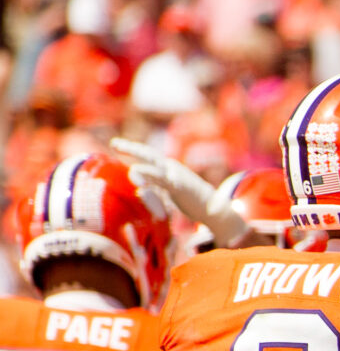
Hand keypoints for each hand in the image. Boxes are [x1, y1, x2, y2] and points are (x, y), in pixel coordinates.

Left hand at [110, 140, 247, 247]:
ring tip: (121, 153)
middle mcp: (171, 167)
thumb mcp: (171, 194)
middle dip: (131, 147)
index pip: (148, 156)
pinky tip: (138, 179)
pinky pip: (161, 180)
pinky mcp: (179, 186)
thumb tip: (139, 191)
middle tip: (114, 143)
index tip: (116, 144)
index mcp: (169, 168)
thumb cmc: (193, 202)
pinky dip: (149, 177)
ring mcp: (175, 175)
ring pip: (153, 164)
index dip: (133, 149)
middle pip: (148, 154)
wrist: (214, 208)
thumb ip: (156, 190)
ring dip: (137, 160)